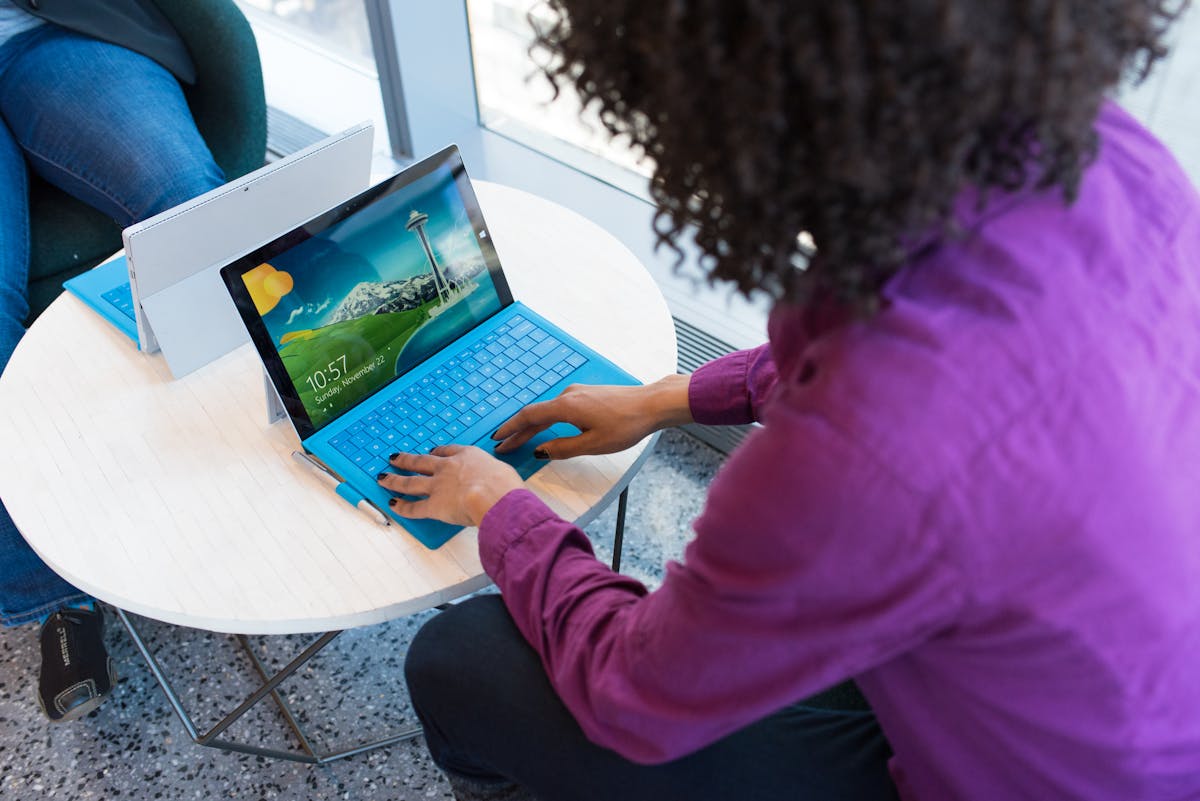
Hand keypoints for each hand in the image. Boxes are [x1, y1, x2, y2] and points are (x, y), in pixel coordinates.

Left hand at [378, 445, 524, 527]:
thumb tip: (499, 482)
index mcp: (467, 456)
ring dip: (395, 479)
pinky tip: (393, 505)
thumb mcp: (503, 472)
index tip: (431, 453)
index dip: (436, 453)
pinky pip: (414, 507)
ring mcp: (438, 486)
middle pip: (421, 462)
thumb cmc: (504, 485)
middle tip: (394, 458)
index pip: (447, 451)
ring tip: (383, 477)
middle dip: (406, 460)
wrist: (494, 496)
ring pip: (410, 481)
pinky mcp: (434, 506)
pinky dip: (402, 507)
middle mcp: (448, 468)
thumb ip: (494, 475)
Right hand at [492, 374, 692, 459]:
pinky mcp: (586, 395)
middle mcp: (568, 395)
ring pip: (547, 410)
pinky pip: (558, 408)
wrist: (651, 404)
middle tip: (502, 445)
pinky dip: (546, 419)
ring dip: (532, 426)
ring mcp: (577, 393)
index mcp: (565, 407)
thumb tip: (540, 451)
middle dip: (517, 431)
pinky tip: (545, 429)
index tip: (496, 439)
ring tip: (519, 440)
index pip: (528, 417)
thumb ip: (563, 448)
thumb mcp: (592, 444)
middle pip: (535, 414)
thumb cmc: (626, 425)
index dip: (510, 429)